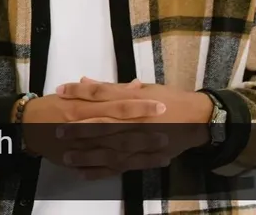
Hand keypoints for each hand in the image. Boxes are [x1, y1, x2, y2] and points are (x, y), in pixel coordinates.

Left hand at [42, 78, 213, 178]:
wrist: (198, 118)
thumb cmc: (168, 98)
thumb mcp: (143, 88)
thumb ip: (112, 88)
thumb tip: (84, 81)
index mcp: (135, 100)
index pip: (102, 94)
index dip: (80, 93)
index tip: (60, 91)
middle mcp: (137, 121)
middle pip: (104, 124)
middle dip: (80, 128)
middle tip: (57, 130)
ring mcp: (142, 141)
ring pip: (111, 149)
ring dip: (88, 154)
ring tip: (67, 157)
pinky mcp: (146, 157)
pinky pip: (122, 166)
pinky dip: (102, 171)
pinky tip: (85, 174)